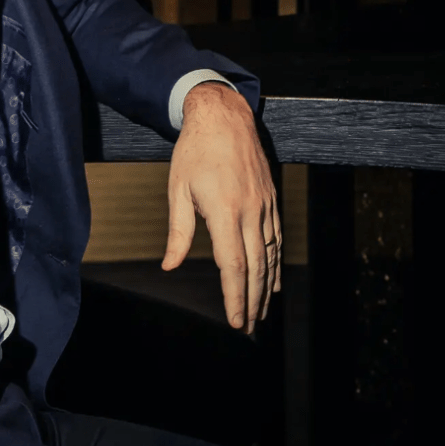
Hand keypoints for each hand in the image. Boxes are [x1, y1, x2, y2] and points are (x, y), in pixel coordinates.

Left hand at [164, 82, 280, 331]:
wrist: (224, 117)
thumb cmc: (194, 152)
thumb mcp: (177, 190)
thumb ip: (178, 231)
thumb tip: (169, 266)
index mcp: (225, 211)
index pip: (233, 265)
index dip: (235, 297)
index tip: (235, 321)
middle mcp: (250, 211)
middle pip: (255, 267)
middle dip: (252, 302)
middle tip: (248, 328)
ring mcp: (264, 205)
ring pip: (269, 256)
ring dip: (265, 288)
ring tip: (260, 313)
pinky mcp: (270, 199)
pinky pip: (275, 238)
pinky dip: (274, 263)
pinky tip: (271, 281)